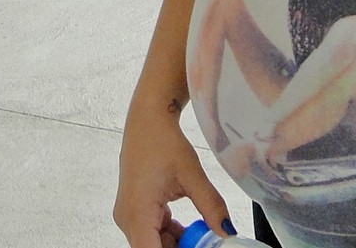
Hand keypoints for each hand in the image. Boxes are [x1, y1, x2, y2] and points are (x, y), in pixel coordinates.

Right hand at [114, 103, 231, 247]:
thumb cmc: (162, 141)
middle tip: (206, 242)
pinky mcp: (134, 211)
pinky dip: (171, 234)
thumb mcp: (191, 173)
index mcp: (137, 211)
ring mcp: (129, 215)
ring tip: (202, 233)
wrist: (147, 120)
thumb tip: (227, 231)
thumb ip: (211, 205)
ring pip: (154, 244)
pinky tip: (190, 227)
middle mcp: (127, 217)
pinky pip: (152, 233)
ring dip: (177, 244)